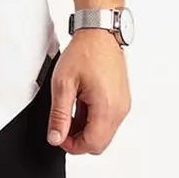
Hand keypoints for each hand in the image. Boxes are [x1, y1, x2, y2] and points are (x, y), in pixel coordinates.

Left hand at [47, 29, 130, 153]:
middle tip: (62, 122)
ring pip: (104, 131)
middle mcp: (120, 109)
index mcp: (107, 108)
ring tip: (70, 105)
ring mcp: (123, 104)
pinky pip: (109, 119)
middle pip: (100, 142)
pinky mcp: (122, 98)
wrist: (99, 32)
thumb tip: (55, 137)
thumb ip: (59, 114)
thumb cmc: (84, 51)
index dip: (72, 145)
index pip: (92, 145)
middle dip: (79, 138)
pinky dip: (94, 117)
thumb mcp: (63, 83)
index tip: (58, 134)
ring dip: (86, 127)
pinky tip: (80, 101)